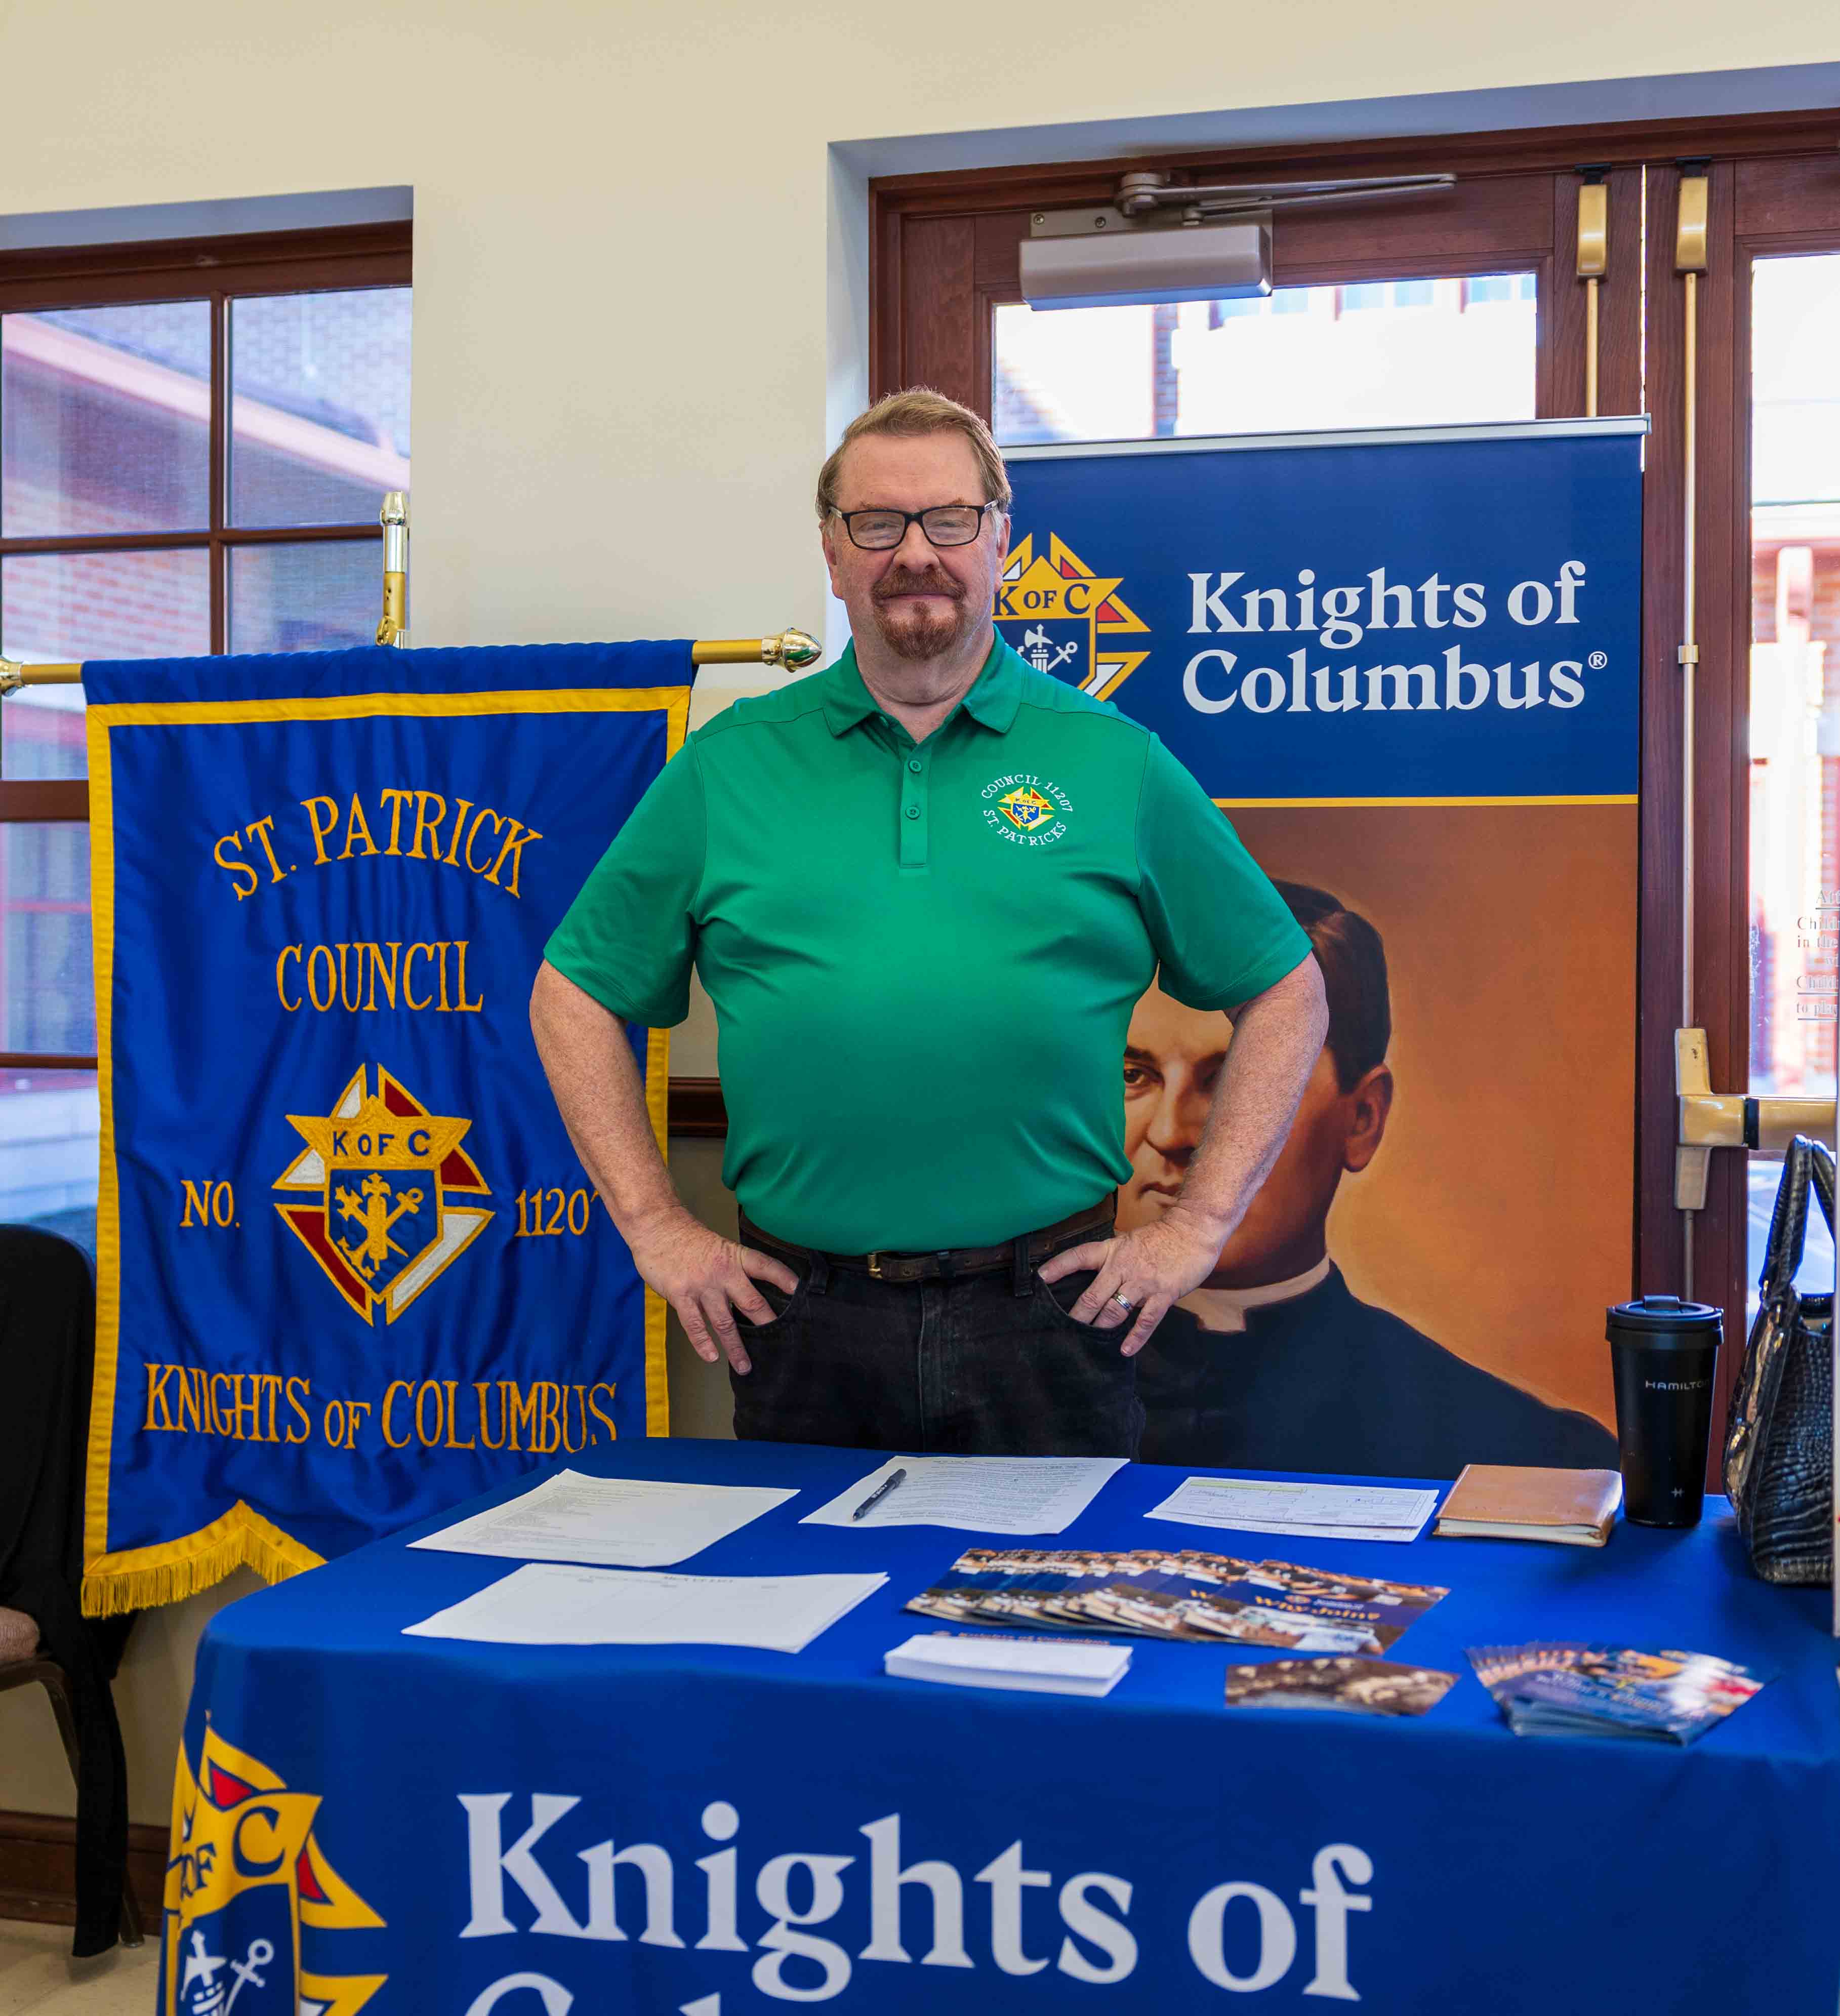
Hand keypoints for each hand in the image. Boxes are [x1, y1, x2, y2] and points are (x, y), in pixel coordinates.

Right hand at [623, 1205, 798, 1374]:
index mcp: (734, 1257)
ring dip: (736, 1347)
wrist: (656, 1227)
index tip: (800, 1292)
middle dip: (767, 1324)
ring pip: (724, 1321)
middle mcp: (722, 1272)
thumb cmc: (687, 1239)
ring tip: (745, 1366)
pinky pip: (695, 1324)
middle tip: (781, 1344)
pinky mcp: (680, 1295)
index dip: (784, 1279)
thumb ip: (731, 1271)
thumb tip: (745, 1298)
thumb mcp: (717, 1247)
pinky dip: (703, 1343)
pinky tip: (712, 1357)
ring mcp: (701, 1285)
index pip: (766, 1266)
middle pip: (751, 1301)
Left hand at [1036, 1207, 1227, 1356]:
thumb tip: (1099, 1280)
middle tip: (1061, 1330)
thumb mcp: (1130, 1241)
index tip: (1040, 1279)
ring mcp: (1143, 1282)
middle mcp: (1123, 1266)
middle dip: (1076, 1315)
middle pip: (1092, 1294)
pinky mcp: (1163, 1294)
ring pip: (1114, 1310)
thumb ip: (1115, 1260)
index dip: (1058, 1267)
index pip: (1079, 1256)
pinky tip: (1125, 1349)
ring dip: (1101, 1327)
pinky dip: (1135, 1337)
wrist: (1193, 1230)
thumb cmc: (1163, 1237)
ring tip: (1088, 1343)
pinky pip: (1146, 1320)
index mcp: (1112, 1250)